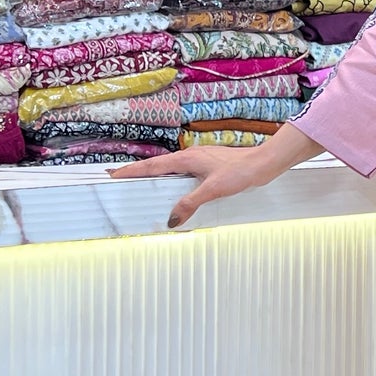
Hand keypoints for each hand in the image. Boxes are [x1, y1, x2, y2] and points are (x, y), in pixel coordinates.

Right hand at [108, 142, 272, 229]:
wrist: (262, 163)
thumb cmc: (241, 172)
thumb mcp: (213, 190)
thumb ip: (190, 203)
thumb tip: (172, 218)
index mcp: (186, 159)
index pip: (152, 166)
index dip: (132, 171)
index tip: (113, 174)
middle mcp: (190, 157)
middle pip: (156, 165)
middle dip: (137, 172)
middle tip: (118, 178)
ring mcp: (199, 160)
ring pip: (169, 168)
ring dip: (153, 174)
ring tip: (139, 183)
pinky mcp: (208, 166)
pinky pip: (181, 172)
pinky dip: (169, 178)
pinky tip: (172, 187)